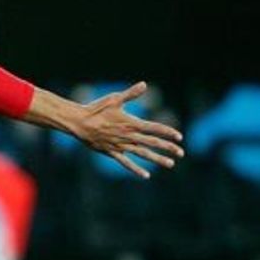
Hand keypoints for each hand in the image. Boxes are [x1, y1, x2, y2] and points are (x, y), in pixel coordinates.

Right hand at [66, 82, 184, 178]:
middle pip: (152, 142)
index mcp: (131, 123)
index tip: (179, 137)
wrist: (79, 123)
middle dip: (168, 147)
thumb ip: (131, 94)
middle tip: (181, 153)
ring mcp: (121, 146)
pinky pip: (126, 163)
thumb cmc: (96, 109)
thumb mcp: (114, 99)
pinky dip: (136, 169)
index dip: (167, 132)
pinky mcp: (112, 152)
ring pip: (143, 154)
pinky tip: (146, 176)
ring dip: (157, 159)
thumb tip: (144, 84)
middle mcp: (128, 136)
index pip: (154, 128)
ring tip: (171, 164)